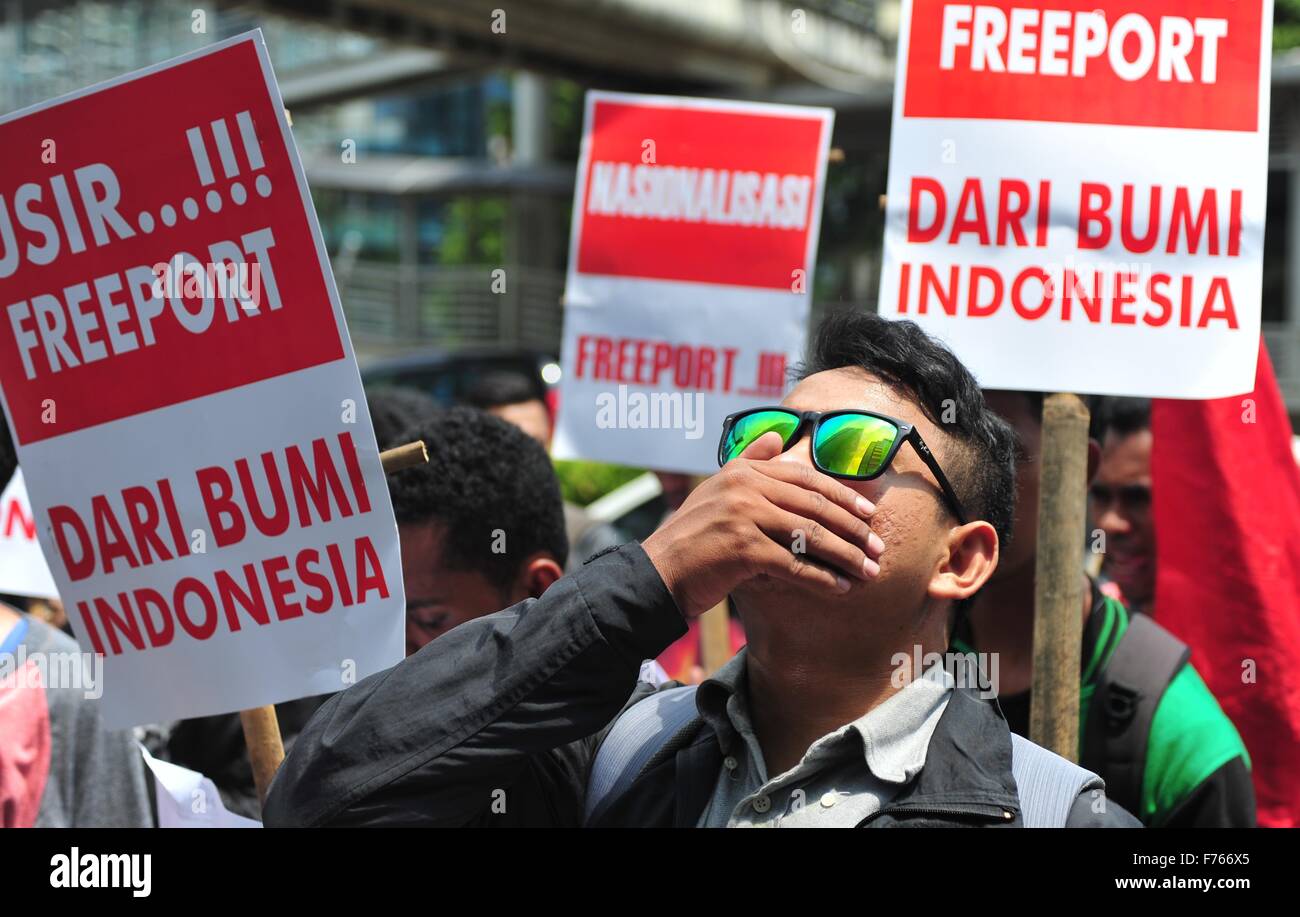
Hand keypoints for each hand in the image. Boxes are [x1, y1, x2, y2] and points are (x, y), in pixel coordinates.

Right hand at [641, 432, 883, 618]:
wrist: (658, 572)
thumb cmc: (692, 537)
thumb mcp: (717, 489)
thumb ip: (749, 461)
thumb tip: (777, 436)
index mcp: (743, 471)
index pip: (806, 479)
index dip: (843, 497)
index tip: (869, 514)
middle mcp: (745, 488)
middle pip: (815, 507)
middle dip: (853, 529)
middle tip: (878, 548)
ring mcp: (744, 517)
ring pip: (810, 536)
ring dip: (846, 556)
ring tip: (868, 572)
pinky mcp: (743, 549)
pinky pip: (795, 565)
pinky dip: (822, 579)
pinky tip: (840, 588)